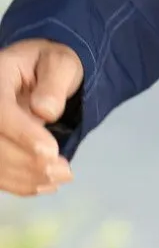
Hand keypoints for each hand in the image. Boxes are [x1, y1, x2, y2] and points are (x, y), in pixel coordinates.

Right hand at [0, 38, 83, 196]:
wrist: (40, 74)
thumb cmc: (51, 66)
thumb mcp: (61, 63)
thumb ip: (54, 83)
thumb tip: (45, 111)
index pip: (0, 111)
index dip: (22, 133)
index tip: (51, 152)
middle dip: (28, 162)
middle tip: (64, 171)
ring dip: (26, 177)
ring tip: (61, 177)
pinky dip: (19, 183)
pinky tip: (45, 185)